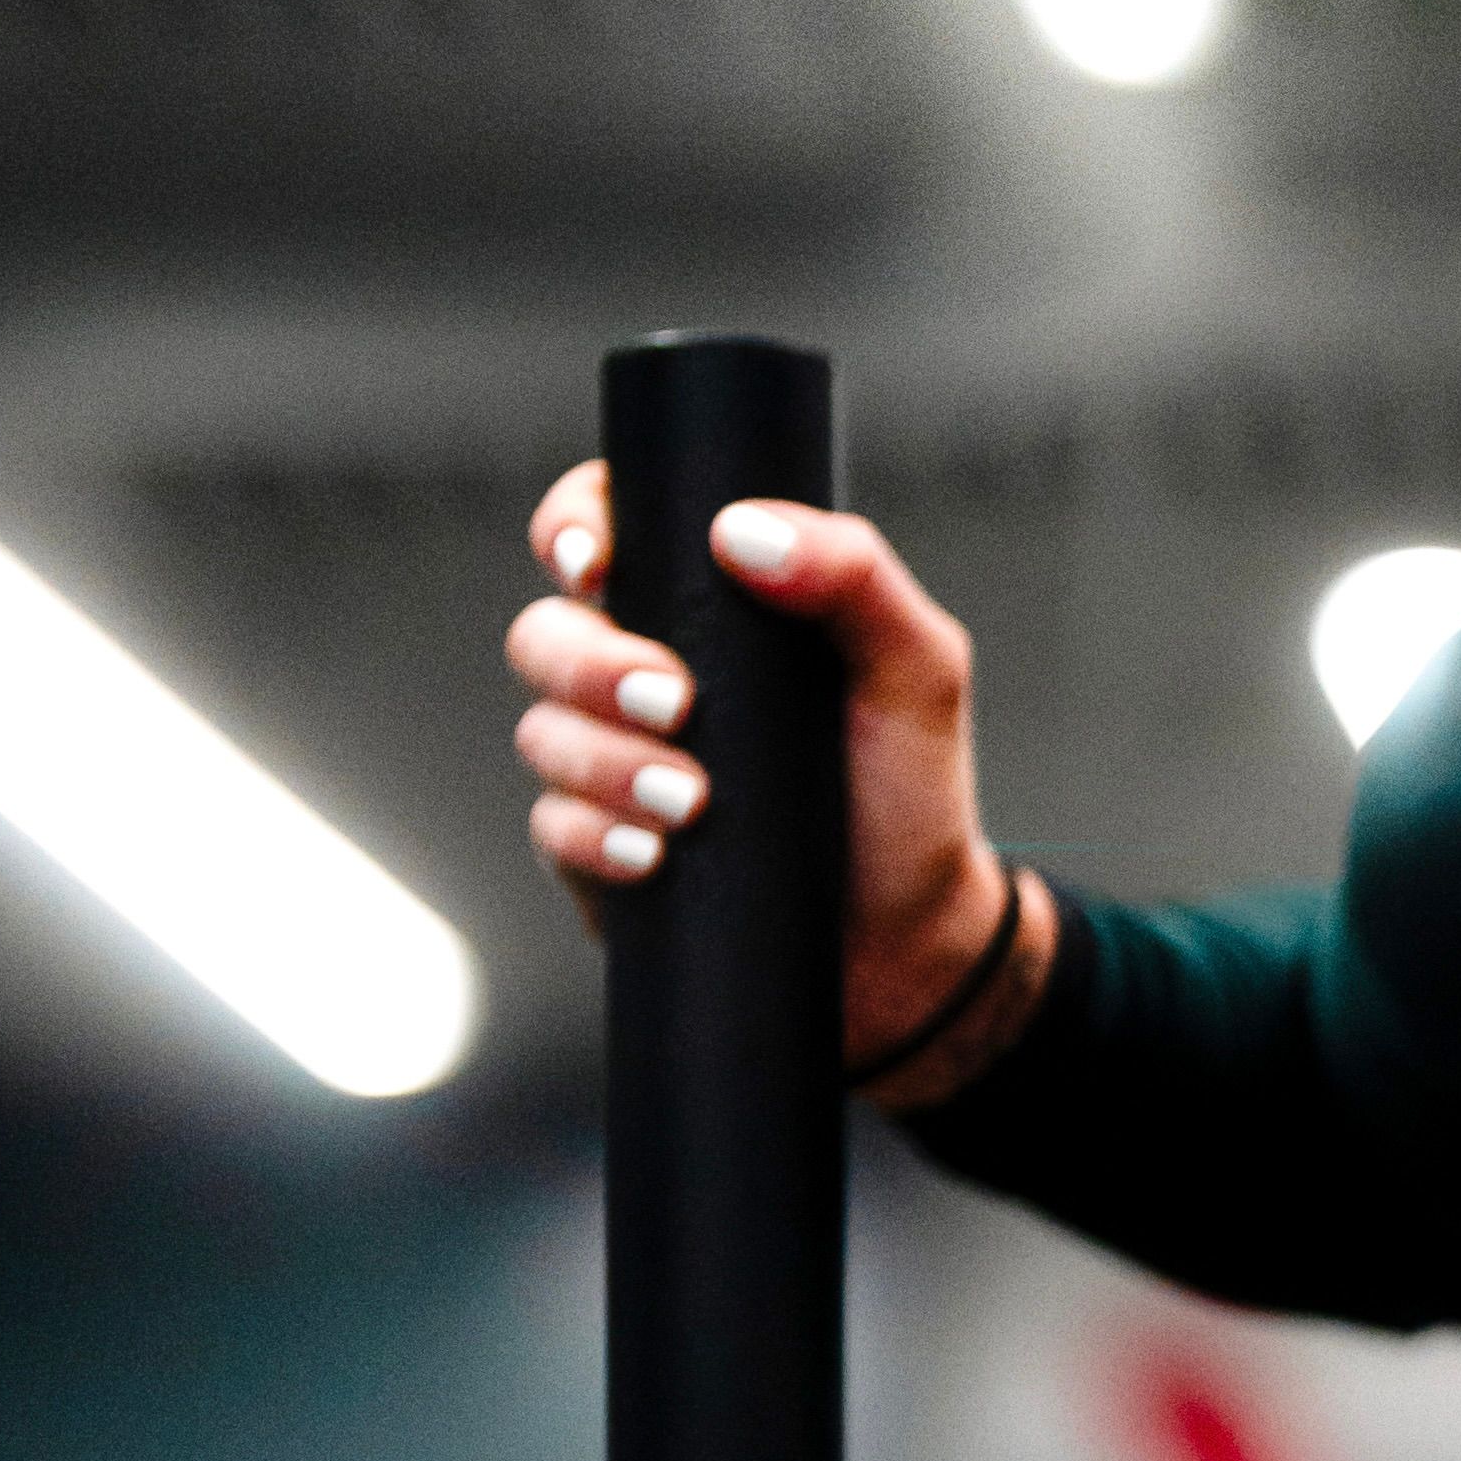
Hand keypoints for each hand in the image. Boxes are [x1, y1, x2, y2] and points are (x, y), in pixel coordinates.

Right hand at [505, 462, 1048, 1099]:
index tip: (598, 565)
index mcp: (707, 609)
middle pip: (546, 634)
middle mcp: (641, 675)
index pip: (603, 530)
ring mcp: (612, 762)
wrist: (909, 933)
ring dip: (607, 762)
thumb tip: (744, 531)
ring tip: (694, 801)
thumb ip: (856, 576)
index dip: (573, 527)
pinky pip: (553, 828)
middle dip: (594, 665)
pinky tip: (654, 855)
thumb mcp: (917, 670)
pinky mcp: (598, 849)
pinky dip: (598, 837)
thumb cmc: (908, 789)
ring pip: (544, 733)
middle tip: (676, 704)